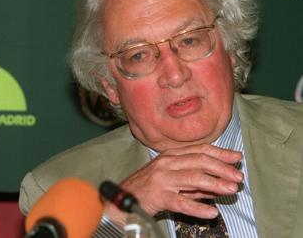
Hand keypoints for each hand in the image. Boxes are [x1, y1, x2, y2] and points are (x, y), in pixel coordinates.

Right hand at [104, 144, 242, 224]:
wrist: (123, 199)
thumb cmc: (148, 188)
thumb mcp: (171, 178)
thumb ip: (194, 181)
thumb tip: (219, 183)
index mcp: (170, 155)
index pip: (199, 150)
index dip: (220, 152)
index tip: (236, 157)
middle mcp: (166, 163)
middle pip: (199, 161)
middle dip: (222, 167)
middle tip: (238, 176)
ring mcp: (162, 179)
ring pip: (193, 178)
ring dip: (216, 183)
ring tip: (231, 189)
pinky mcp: (158, 196)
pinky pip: (182, 203)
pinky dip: (198, 208)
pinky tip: (211, 212)